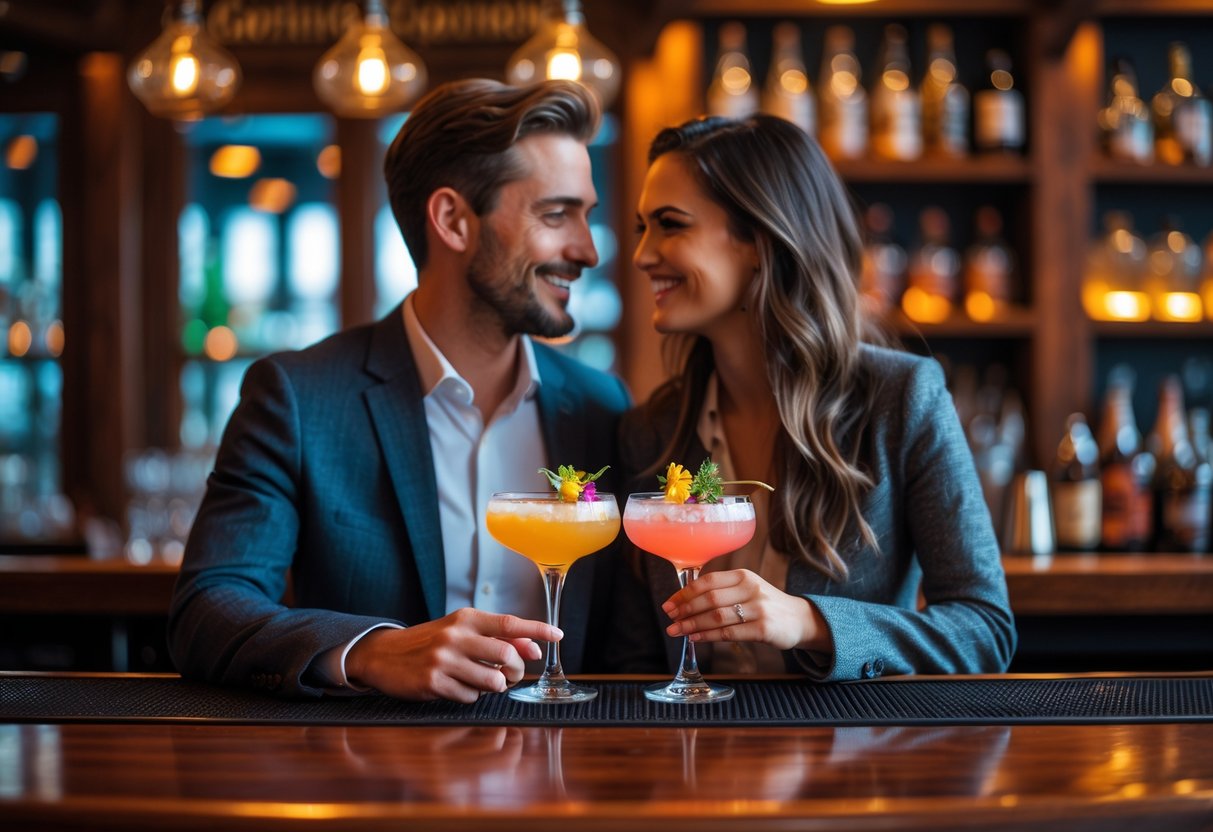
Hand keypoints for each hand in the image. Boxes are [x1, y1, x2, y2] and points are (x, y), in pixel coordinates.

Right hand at [345, 608, 560, 702]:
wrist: (384, 654)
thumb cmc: (431, 642)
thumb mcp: (460, 631)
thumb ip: (494, 637)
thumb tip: (532, 649)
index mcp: (465, 619)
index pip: (509, 623)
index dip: (537, 630)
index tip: (558, 635)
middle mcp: (455, 636)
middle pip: (505, 655)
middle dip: (515, 670)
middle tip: (509, 674)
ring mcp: (443, 660)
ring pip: (492, 680)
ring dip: (495, 686)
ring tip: (484, 681)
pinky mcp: (433, 683)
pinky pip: (470, 697)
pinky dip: (471, 696)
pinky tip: (458, 687)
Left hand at [661, 569, 830, 652]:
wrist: (799, 619)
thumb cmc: (765, 605)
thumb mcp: (747, 590)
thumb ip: (721, 592)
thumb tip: (685, 602)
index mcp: (743, 576)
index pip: (707, 581)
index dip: (685, 593)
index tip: (669, 604)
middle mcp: (750, 588)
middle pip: (709, 599)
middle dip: (685, 610)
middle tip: (670, 619)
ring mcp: (758, 608)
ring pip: (717, 616)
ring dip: (692, 625)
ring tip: (677, 631)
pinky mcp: (763, 628)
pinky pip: (729, 633)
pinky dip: (709, 636)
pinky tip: (696, 638)